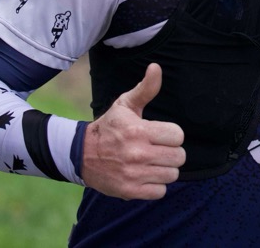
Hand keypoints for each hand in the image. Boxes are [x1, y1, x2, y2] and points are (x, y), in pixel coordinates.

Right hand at [81, 63, 185, 198]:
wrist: (81, 154)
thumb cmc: (109, 126)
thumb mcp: (125, 104)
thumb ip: (146, 88)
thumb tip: (156, 67)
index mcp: (139, 130)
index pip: (178, 135)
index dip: (172, 134)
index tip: (161, 134)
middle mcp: (137, 154)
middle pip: (178, 157)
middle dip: (171, 152)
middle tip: (158, 149)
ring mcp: (133, 174)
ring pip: (171, 175)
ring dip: (165, 169)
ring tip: (152, 162)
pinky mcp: (129, 191)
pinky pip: (160, 192)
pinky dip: (156, 185)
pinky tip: (146, 175)